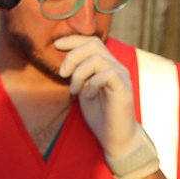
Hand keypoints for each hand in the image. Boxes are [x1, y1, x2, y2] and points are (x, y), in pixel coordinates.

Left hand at [55, 35, 158, 178]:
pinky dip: (91, 84)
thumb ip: (78, 75)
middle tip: (63, 74)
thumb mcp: (83, 90)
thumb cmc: (100, 116)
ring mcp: (122, 77)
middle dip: (72, 56)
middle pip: (94, 44)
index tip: (56, 46)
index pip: (92, 41)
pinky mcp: (124, 90)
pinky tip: (88, 96)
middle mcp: (117, 67)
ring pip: (97, 58)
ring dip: (79, 73)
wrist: (116, 139)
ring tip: (74, 90)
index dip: (73, 40)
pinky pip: (106, 74)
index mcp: (107, 66)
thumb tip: (63, 63)